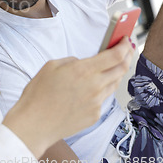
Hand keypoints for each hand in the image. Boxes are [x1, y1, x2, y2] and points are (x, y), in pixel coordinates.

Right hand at [2, 36, 133, 157]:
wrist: (35, 123)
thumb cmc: (38, 94)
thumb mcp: (50, 66)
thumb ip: (71, 61)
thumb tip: (82, 63)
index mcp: (83, 71)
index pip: (115, 56)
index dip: (123, 46)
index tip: (124, 40)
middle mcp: (95, 86)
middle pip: (121, 69)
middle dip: (127, 57)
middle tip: (126, 50)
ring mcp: (96, 103)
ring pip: (113, 84)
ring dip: (115, 73)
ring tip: (110, 67)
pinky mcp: (94, 115)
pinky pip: (102, 99)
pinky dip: (99, 91)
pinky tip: (88, 90)